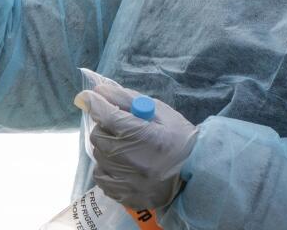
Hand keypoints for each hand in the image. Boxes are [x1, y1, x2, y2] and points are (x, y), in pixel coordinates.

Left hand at [77, 77, 198, 210]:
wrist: (197, 175)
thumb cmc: (180, 138)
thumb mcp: (160, 112)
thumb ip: (127, 99)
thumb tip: (99, 91)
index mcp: (145, 136)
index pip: (107, 116)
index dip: (94, 103)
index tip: (88, 97)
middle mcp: (133, 162)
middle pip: (99, 136)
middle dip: (106, 127)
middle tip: (120, 127)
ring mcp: (128, 182)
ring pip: (98, 156)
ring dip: (107, 147)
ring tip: (126, 147)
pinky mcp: (126, 197)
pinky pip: (101, 178)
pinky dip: (107, 168)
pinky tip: (123, 165)